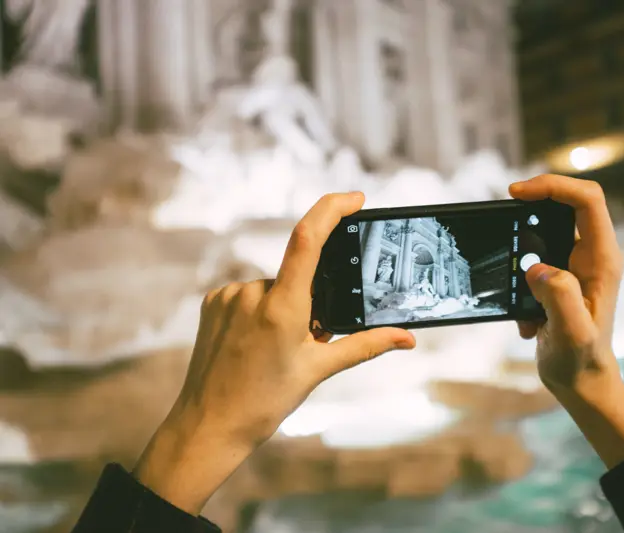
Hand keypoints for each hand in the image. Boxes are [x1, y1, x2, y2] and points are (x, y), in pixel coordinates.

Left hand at [134, 192, 415, 513]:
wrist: (208, 426)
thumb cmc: (264, 401)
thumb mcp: (318, 370)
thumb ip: (365, 345)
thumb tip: (406, 337)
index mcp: (282, 307)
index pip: (308, 239)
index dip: (332, 209)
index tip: (355, 199)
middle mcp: (252, 293)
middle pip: (297, 276)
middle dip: (310, 301)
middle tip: (304, 341)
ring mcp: (228, 296)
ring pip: (274, 287)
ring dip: (284, 308)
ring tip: (273, 350)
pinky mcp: (213, 302)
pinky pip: (249, 294)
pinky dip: (261, 311)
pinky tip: (253, 343)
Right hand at [510, 175, 623, 468]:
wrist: (581, 382)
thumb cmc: (581, 361)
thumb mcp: (572, 333)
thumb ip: (559, 296)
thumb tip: (536, 268)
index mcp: (602, 259)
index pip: (587, 199)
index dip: (553, 186)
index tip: (517, 194)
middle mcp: (593, 255)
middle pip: (567, 202)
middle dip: (531, 208)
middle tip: (503, 220)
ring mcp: (576, 264)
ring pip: (546, 229)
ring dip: (521, 251)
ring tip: (518, 293)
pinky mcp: (560, 276)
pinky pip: (534, 256)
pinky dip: (519, 278)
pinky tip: (525, 314)